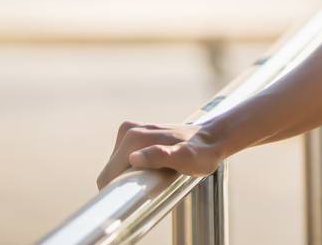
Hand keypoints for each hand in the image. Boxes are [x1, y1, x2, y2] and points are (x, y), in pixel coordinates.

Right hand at [95, 118, 228, 189]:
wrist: (213, 139)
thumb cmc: (201, 153)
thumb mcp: (185, 159)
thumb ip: (160, 157)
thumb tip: (134, 158)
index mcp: (133, 138)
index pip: (107, 175)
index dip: (118, 190)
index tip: (140, 192)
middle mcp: (129, 130)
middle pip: (112, 170)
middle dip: (127, 181)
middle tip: (154, 181)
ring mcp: (132, 131)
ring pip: (118, 166)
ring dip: (132, 174)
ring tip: (157, 173)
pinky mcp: (136, 134)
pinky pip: (125, 160)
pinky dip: (135, 168)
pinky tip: (155, 167)